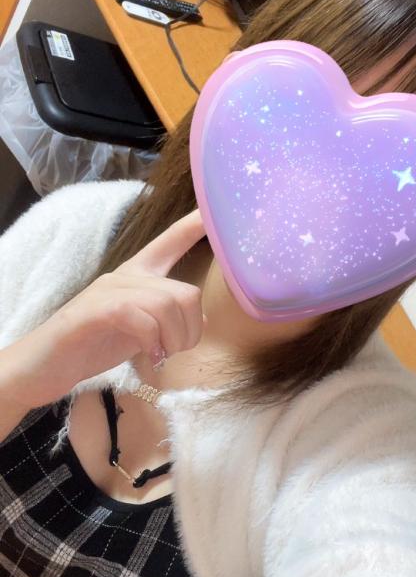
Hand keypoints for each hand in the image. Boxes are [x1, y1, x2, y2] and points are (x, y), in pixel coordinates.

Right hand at [3, 208, 207, 408]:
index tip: (212, 210)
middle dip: (190, 330)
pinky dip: (152, 341)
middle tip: (175, 351)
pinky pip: (139, 317)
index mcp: (137, 276)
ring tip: (160, 356)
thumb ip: (168, 321)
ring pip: (166, 304)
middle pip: (185, 292)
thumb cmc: (92, 346)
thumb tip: (202, 319)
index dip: (192, 226)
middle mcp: (125, 277)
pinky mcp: (92, 311)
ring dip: (172, 339)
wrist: (42, 366)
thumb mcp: (141, 332)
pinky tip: (148, 357)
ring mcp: (107, 292)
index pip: (168, 242)